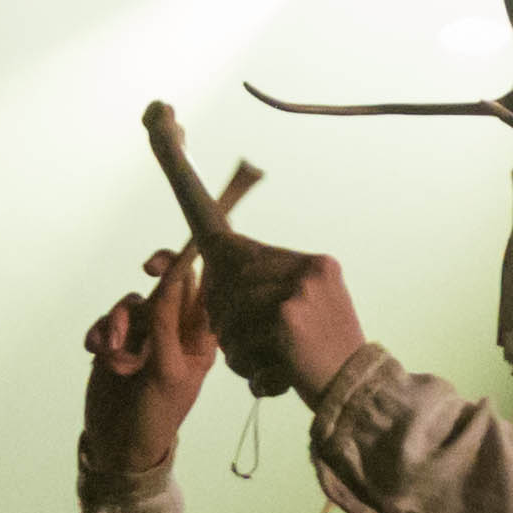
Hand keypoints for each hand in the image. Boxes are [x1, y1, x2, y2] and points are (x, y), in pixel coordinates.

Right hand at [85, 243, 219, 483]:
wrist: (118, 446)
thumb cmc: (155, 416)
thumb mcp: (166, 370)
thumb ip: (168, 322)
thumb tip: (176, 276)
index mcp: (200, 338)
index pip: (206, 292)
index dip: (197, 267)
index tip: (188, 254)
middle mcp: (174, 331)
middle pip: (169, 284)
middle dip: (157, 276)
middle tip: (148, 269)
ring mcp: (144, 336)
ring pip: (133, 303)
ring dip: (119, 320)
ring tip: (114, 350)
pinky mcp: (116, 344)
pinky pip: (107, 321)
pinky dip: (101, 333)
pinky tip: (97, 353)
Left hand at [135, 100, 360, 403]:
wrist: (359, 396)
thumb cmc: (307, 361)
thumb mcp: (272, 319)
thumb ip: (229, 290)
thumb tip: (154, 262)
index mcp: (301, 261)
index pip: (219, 215)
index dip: (179, 170)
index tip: (155, 116)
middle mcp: (303, 265)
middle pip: (220, 284)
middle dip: (230, 324)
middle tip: (275, 346)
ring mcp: (296, 287)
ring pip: (226, 318)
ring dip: (242, 353)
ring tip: (281, 361)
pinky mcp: (287, 315)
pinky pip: (237, 344)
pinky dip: (253, 370)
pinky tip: (284, 373)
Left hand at [196, 239, 363, 402]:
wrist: (355, 387)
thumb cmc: (332, 353)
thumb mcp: (321, 306)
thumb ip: (290, 286)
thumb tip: (237, 267)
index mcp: (319, 265)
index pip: (259, 254)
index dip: (229, 269)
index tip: (214, 283)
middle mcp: (310, 273)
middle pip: (243, 276)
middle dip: (224, 301)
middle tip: (218, 327)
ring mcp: (298, 294)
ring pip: (238, 303)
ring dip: (228, 331)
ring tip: (233, 352)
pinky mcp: (286, 321)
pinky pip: (244, 333)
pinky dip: (239, 355)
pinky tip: (247, 371)